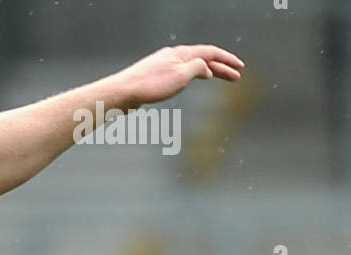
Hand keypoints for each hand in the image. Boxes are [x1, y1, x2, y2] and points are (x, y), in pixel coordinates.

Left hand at [116, 45, 243, 107]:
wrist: (123, 92)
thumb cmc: (151, 86)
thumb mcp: (181, 76)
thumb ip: (198, 69)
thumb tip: (206, 68)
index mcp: (183, 54)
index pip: (211, 53)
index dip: (227, 60)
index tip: (240, 68)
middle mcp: (174, 56)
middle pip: (203, 59)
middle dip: (221, 67)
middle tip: (236, 77)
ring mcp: (165, 64)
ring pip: (192, 65)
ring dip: (208, 70)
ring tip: (219, 76)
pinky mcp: (156, 75)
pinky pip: (181, 72)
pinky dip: (193, 75)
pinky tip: (191, 80)